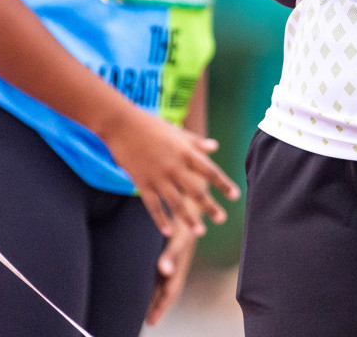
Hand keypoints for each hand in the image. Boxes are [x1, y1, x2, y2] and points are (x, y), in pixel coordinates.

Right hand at [100, 108, 239, 239]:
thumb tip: (215, 147)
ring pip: (175, 203)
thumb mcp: (177, 131)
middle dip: (210, 206)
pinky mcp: (141, 183)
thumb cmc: (151, 125)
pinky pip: (153, 206)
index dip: (223, 184)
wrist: (121, 125)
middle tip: (222, 219)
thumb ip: (196, 142)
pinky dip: (160, 219)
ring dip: (188, 218)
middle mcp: (174, 166)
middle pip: (195, 190)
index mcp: (185, 152)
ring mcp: (157, 176)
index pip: (209, 171)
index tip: (235, 196)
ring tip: (199, 232)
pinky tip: (168, 231)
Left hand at [146, 223, 197, 325]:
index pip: (170, 292)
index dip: (161, 307)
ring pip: (165, 281)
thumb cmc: (185, 218)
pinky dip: (155, 279)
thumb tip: (164, 271)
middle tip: (148, 320)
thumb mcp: (179, 237)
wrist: (192, 200)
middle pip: (167, 289)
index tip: (152, 321)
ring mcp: (175, 256)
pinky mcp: (171, 247)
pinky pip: (162, 269)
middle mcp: (178, 263)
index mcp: (181, 265)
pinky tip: (148, 280)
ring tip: (146, 307)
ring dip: (156, 294)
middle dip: (158, 305)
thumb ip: (171, 254)